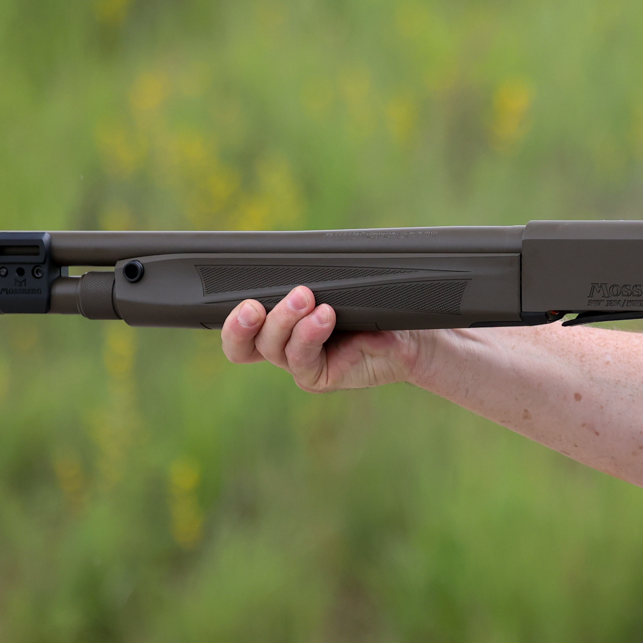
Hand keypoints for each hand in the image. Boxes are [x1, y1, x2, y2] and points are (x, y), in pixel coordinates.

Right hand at [219, 286, 424, 391]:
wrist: (412, 338)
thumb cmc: (374, 308)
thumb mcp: (340, 287)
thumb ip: (313, 280)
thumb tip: (294, 264)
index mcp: (278, 325)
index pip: (239, 325)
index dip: (229, 317)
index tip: (239, 295)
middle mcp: (283, 347)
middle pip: (241, 344)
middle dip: (241, 324)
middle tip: (253, 305)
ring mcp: (300, 364)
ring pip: (273, 348)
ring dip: (285, 320)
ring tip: (306, 297)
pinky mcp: (318, 378)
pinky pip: (303, 361)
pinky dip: (310, 335)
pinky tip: (324, 317)